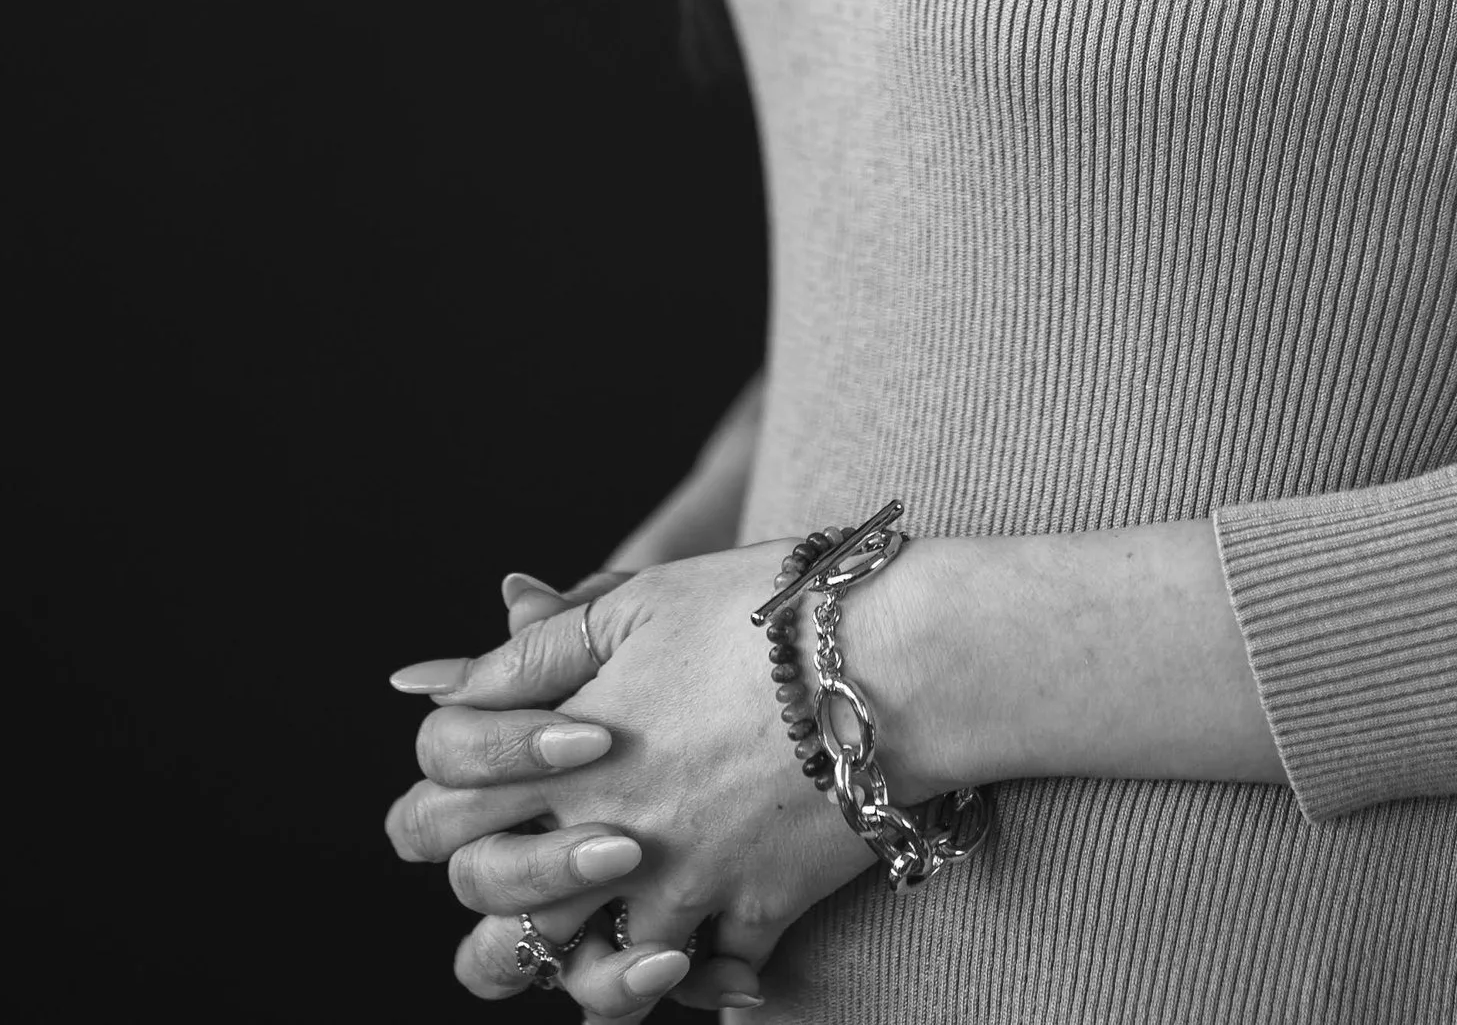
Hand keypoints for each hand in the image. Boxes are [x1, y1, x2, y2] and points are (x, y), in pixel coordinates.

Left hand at [387, 548, 880, 1007]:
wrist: (894, 658)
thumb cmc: (772, 610)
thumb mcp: (645, 602)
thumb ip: (538, 647)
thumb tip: (430, 679)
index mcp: (565, 753)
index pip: (438, 793)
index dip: (454, 777)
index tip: (513, 755)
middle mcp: (607, 833)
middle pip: (487, 908)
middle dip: (498, 889)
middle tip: (543, 854)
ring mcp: (681, 887)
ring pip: (585, 981)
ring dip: (583, 963)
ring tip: (606, 927)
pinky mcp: (753, 915)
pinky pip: (704, 986)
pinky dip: (700, 980)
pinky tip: (705, 949)